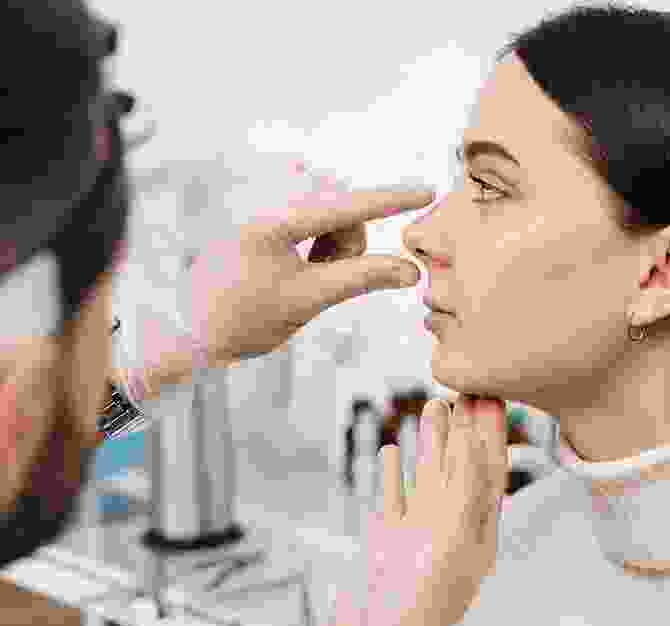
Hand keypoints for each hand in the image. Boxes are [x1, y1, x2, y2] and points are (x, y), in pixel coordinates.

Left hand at [181, 171, 433, 365]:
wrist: (185, 333)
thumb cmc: (242, 319)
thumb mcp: (309, 299)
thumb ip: (362, 278)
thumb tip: (411, 270)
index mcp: (275, 222)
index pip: (347, 208)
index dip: (392, 201)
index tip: (427, 191)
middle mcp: (268, 208)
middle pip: (341, 216)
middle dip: (347, 247)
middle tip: (324, 279)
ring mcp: (264, 214)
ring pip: (329, 223)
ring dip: (332, 252)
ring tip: (304, 281)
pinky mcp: (262, 224)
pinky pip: (310, 229)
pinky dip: (316, 252)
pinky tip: (295, 274)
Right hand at [336, 395, 508, 625]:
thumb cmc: (428, 593)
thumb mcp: (456, 531)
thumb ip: (466, 485)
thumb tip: (473, 440)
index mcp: (479, 528)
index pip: (490, 469)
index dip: (491, 433)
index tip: (489, 397)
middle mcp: (452, 525)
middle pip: (460, 465)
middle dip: (462, 428)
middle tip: (461, 389)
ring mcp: (420, 530)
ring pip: (426, 475)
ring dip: (428, 442)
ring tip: (430, 406)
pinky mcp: (390, 538)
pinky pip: (393, 497)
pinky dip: (392, 472)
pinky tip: (390, 449)